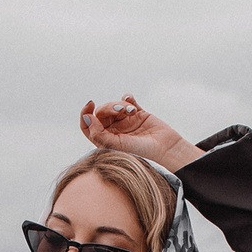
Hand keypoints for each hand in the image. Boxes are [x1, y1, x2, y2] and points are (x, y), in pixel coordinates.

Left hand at [79, 95, 203, 172]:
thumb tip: (86, 117)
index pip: (87, 126)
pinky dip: (127, 98)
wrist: (165, 150)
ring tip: (131, 110)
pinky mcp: (138, 114)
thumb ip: (98, 134)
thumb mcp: (116, 146)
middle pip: (101, 112)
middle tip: (120, 110)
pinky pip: (127, 100)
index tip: (90, 105)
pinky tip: (131, 102)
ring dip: (120, 104)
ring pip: (114, 105)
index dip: (85, 114)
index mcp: (104, 141)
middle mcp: (113, 131)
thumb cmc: (140, 153)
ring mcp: (125, 122)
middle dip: (109, 107)